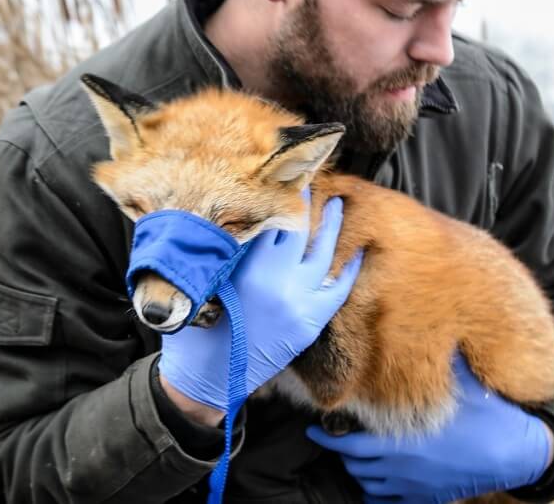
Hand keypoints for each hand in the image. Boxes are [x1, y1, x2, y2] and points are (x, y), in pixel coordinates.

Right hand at [158, 193, 362, 413]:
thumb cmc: (195, 326)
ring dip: (331, 226)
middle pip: (298, 229)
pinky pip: (337, 289)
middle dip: (304, 203)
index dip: (278, 194)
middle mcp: (275, 278)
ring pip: (322, 253)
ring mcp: (297, 300)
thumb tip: (235, 213)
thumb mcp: (200, 278)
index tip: (283, 176)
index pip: (269, 217)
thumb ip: (222, 247)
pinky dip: (350, 270)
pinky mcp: (310, 322)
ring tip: (337, 204)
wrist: (207, 377)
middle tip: (308, 180)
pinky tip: (359, 252)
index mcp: (244, 264)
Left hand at [307, 354, 552, 502]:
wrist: (515, 454)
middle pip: (354, 464)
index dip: (326, 436)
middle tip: (336, 436)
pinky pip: (388, 502)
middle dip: (341, 451)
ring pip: (369, 484)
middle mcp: (400, 467)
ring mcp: (413, 486)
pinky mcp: (427, 498)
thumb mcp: (463, 381)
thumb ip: (441, 357)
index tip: (314, 427)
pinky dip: (376, 492)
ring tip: (356, 454)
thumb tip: (431, 326)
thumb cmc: (488, 417)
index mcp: (399, 440)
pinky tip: (377, 481)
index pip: (347, 443)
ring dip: (358, 470)